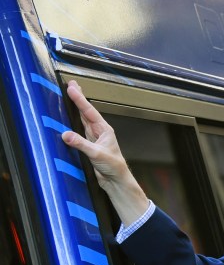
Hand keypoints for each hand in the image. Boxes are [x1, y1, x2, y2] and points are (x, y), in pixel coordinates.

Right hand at [62, 80, 149, 224]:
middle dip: (78, 98)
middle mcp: (99, 132)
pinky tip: (69, 119)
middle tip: (71, 84)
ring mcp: (94, 138)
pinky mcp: (89, 146)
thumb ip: (81, 144)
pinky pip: (79, 131)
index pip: (89, 111)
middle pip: (86, 112)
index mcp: (104, 130)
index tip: (71, 87)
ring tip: (70, 96)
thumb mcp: (96, 154)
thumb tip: (65, 134)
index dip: (79, 99)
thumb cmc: (113, 166)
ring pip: (83, 120)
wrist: (116, 180)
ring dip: (76, 109)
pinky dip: (74, 123)